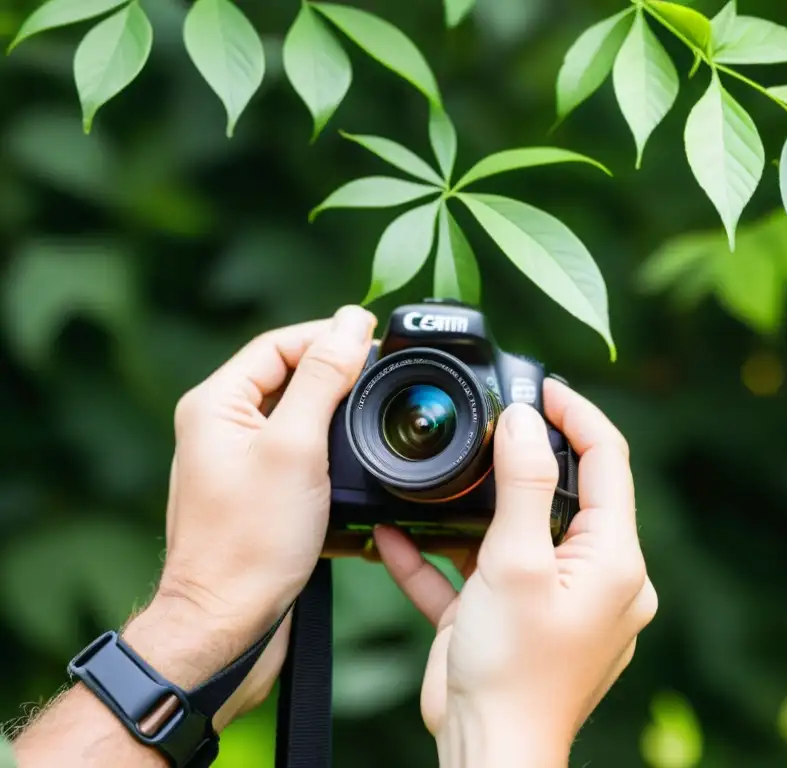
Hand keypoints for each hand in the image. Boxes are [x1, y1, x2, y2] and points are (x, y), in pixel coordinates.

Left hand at [151, 305, 375, 720]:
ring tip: (380, 424)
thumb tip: (350, 322)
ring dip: (341, 419)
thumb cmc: (250, 543)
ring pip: (301, 420)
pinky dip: (334, 459)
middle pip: (290, 377)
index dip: (328, 335)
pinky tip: (362, 470)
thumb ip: (323, 378)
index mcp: (216, 404)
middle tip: (386, 382)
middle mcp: (222, 428)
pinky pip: (302, 458)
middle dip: (339, 376)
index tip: (376, 339)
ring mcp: (240, 464)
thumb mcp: (296, 447)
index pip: (278, 343)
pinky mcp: (260, 496)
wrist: (227, 625)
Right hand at [374, 379, 657, 766]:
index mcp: (613, 560)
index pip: (607, 462)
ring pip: (517, 533)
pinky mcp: (512, 622)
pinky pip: (478, 576)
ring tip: (440, 475)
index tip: (541, 386)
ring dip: (474, 510)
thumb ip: (523, 485)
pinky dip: (443, 557)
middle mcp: (593, 578)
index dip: (577, 415)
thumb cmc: (513, 671)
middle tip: (487, 420)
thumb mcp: (516, 563)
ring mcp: (552, 601)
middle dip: (522, 456)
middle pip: (563, 493)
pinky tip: (396, 538)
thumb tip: (525, 419)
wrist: (488, 755)